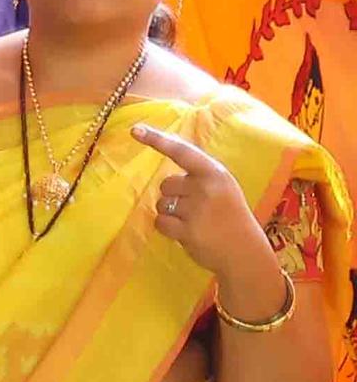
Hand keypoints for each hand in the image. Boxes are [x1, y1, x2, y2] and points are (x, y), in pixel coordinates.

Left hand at [131, 122, 281, 304]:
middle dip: (173, 196)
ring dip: (170, 214)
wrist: (244, 250)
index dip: (157, 140)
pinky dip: (167, 228)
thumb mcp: (222, 187)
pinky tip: (187, 232)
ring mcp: (196, 209)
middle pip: (165, 184)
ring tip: (194, 221)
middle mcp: (206, 187)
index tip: (136, 130)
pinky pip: (160, 223)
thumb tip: (169, 171)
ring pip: (161, 204)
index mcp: (215, 173)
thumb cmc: (230, 216)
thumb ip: (199, 177)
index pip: (182, 152)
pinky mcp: (187, 231)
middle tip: (195, 208)